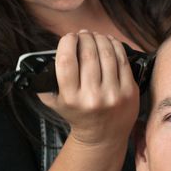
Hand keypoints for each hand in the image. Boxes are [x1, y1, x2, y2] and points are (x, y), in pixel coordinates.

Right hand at [38, 30, 138, 145]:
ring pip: (107, 54)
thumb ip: (44, 83)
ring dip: (100, 39)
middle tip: (83, 34)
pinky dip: (116, 46)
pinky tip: (110, 42)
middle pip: (88, 54)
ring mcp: (113, 94)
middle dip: (85, 38)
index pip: (66, 61)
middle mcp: (92, 96)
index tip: (69, 37)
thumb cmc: (79, 115)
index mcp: (71, 98)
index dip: (68, 42)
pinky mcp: (129, 92)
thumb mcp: (55, 103)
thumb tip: (41, 57)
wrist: (103, 136)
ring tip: (96, 36)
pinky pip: (122, 61)